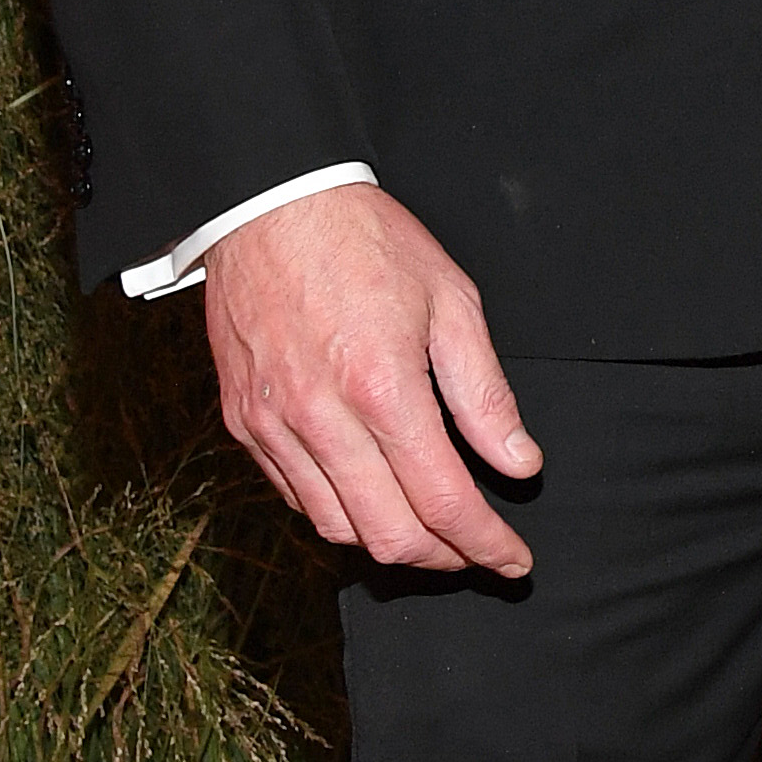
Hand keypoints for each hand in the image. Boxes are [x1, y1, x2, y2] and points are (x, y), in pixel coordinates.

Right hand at [204, 187, 540, 576]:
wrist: (269, 202)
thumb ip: (485, 394)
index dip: (486, 544)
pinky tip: (371, 499)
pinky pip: (294, 497)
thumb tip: (519, 464)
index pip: (444, 503)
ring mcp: (273, 425)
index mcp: (382, 388)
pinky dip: (339, 513)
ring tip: (430, 534)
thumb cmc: (365, 240)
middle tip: (477, 552)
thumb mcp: (451, 301)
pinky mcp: (243, 422)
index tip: (513, 559)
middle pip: (389, 535)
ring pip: (336, 527)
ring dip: (391, 544)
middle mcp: (321, 418)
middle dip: (444, 559)